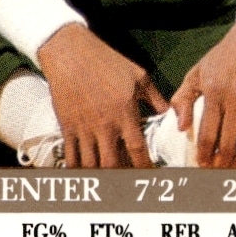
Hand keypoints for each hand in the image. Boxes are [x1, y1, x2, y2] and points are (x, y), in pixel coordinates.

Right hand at [37, 23, 168, 167]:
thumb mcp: (138, 75)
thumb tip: (168, 113)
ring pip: (90, 165)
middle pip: (112, 164)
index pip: (137, 150)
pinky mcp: (67, 127)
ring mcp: (84, 128)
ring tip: (107, 180)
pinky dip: (77, 169)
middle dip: (120, 178)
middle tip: (127, 182)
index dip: (145, 168)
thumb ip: (155, 97)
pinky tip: (83, 173)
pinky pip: (71, 156)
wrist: (70, 53)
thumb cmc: (107, 62)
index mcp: (125, 113)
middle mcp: (104, 125)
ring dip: (100, 175)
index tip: (149, 176)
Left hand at [171, 11, 235, 167]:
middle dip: (222, 162)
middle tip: (218, 168)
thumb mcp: (197, 72)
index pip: (208, 135)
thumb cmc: (224, 57)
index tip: (203, 164)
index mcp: (216, 91)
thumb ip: (183, 99)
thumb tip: (181, 129)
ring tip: (234, 164)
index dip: (205, 155)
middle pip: (230, 144)